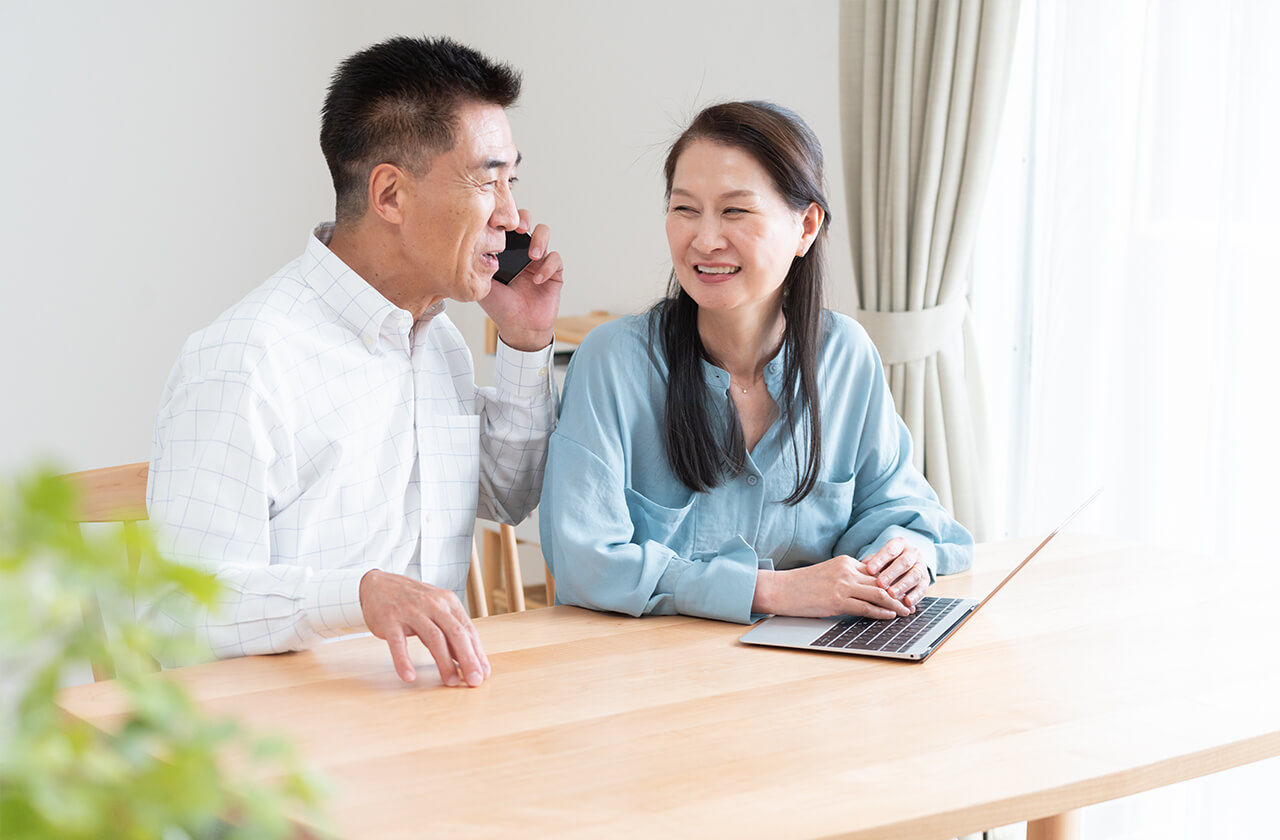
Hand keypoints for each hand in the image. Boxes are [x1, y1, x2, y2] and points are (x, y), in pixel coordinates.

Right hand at [359, 569, 490, 686]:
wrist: (379, 583)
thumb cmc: (413, 601)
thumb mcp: (436, 609)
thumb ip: (450, 632)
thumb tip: (467, 660)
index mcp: (448, 602)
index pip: (467, 629)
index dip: (477, 652)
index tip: (484, 673)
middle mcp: (433, 604)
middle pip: (456, 633)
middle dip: (468, 658)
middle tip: (474, 680)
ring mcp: (411, 611)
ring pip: (433, 638)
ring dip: (444, 662)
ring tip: (451, 682)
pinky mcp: (390, 620)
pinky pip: (398, 643)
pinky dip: (403, 661)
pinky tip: (409, 676)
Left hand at [479, 210, 562, 350]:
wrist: (519, 328)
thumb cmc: (500, 308)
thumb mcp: (483, 282)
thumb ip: (479, 262)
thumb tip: (474, 240)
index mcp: (503, 250)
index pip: (504, 224)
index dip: (503, 214)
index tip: (498, 220)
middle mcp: (520, 251)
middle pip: (526, 219)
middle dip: (524, 218)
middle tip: (520, 228)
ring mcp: (538, 259)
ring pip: (544, 232)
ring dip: (539, 240)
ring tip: (532, 256)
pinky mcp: (553, 271)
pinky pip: (555, 258)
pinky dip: (548, 267)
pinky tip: (537, 280)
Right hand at [752, 555, 912, 619]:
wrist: (781, 589)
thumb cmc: (802, 585)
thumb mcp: (828, 574)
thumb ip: (848, 578)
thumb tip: (867, 590)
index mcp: (845, 562)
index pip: (876, 572)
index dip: (893, 582)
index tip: (903, 590)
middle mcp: (847, 570)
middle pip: (882, 582)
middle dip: (900, 593)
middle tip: (912, 602)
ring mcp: (842, 585)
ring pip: (879, 594)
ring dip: (896, 604)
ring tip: (906, 611)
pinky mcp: (837, 600)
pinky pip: (866, 607)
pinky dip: (881, 612)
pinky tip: (890, 616)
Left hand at [862, 538, 930, 609]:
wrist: (908, 562)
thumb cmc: (887, 561)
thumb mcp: (880, 558)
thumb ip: (872, 562)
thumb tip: (860, 568)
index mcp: (900, 544)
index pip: (890, 549)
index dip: (880, 560)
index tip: (869, 569)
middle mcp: (913, 553)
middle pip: (904, 562)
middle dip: (892, 573)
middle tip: (880, 583)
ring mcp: (921, 566)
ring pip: (914, 575)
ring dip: (903, 586)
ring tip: (892, 595)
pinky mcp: (926, 581)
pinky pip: (923, 588)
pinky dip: (915, 596)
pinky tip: (907, 603)